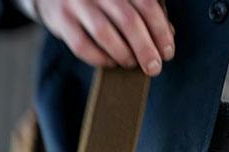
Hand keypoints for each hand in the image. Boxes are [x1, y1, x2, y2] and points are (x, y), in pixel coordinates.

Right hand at [36, 0, 174, 74]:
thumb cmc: (98, 0)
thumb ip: (142, 10)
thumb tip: (167, 35)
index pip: (146, 3)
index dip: (160, 30)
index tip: (167, 52)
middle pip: (128, 20)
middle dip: (145, 49)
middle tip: (154, 67)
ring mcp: (76, 2)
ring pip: (105, 34)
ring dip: (124, 55)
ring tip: (132, 63)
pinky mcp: (60, 18)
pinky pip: (83, 46)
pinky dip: (101, 59)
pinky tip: (111, 62)